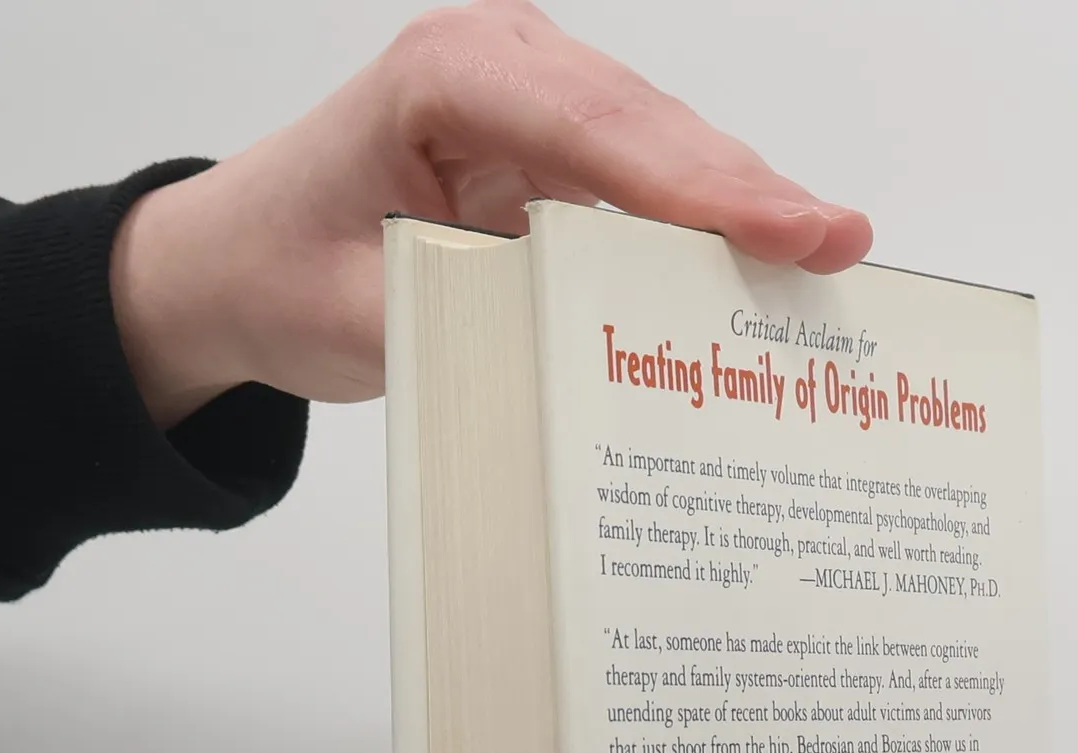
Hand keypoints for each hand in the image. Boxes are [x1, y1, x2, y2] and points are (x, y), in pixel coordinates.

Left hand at [109, 0, 872, 426]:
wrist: (235, 260)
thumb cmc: (283, 270)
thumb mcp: (368, 314)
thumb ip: (481, 324)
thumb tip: (593, 362)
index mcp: (443, 76)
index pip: (595, 129)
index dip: (697, 184)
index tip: (781, 228)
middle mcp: (498, 64)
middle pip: (650, 129)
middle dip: (747, 193)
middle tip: (841, 247)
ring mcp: (533, 100)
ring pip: (662, 150)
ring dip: (740, 210)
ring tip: (826, 262)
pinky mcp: (554, 149)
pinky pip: (644, 181)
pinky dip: (701, 228)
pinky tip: (761, 270)